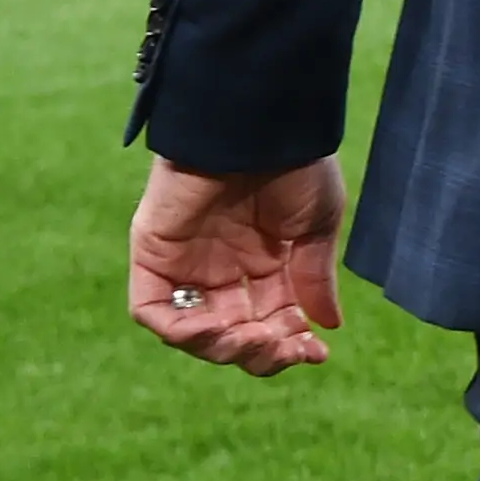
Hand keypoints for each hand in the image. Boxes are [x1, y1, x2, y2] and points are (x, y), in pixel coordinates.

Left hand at [129, 154, 346, 376]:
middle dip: (262, 352)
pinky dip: (179, 330)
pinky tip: (213, 328)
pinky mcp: (152, 256)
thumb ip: (314, 277)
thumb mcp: (317, 225)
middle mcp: (224, 270)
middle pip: (234, 336)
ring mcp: (185, 265)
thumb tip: (327, 326)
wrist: (256, 127)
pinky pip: (152, 311)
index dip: (291, 345)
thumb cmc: (294, 166)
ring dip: (224, 347)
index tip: (317, 353)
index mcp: (265, 263)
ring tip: (253, 338)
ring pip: (193, 333)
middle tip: (284, 347)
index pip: (272, 322)